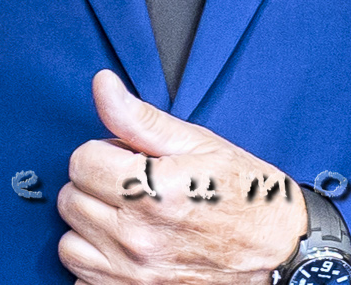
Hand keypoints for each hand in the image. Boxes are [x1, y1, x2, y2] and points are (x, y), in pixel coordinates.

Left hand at [60, 71, 305, 284]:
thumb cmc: (248, 197)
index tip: (130, 160)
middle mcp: (138, 238)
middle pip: (72, 199)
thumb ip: (141, 118)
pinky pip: (82, 279)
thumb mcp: (200, 145)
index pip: (81, 160)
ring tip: (129, 221)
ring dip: (92, 228)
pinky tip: (129, 252)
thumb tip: (102, 84)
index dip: (105, 153)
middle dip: (97, 187)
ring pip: (69, 243)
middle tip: (134, 189)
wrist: (282, 256)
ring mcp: (134, 276)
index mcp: (154, 192)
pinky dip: (98, 266)